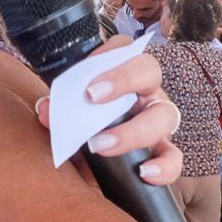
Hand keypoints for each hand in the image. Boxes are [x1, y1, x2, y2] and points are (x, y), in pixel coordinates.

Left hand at [34, 35, 180, 185]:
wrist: (94, 165)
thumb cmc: (85, 129)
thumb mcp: (70, 119)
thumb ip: (60, 112)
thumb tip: (46, 109)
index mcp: (122, 76)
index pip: (124, 48)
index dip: (108, 54)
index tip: (85, 73)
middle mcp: (145, 93)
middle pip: (150, 71)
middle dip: (122, 79)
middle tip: (91, 97)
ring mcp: (159, 122)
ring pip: (165, 115)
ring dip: (133, 130)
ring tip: (100, 144)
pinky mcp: (164, 153)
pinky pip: (174, 159)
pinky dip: (163, 167)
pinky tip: (144, 173)